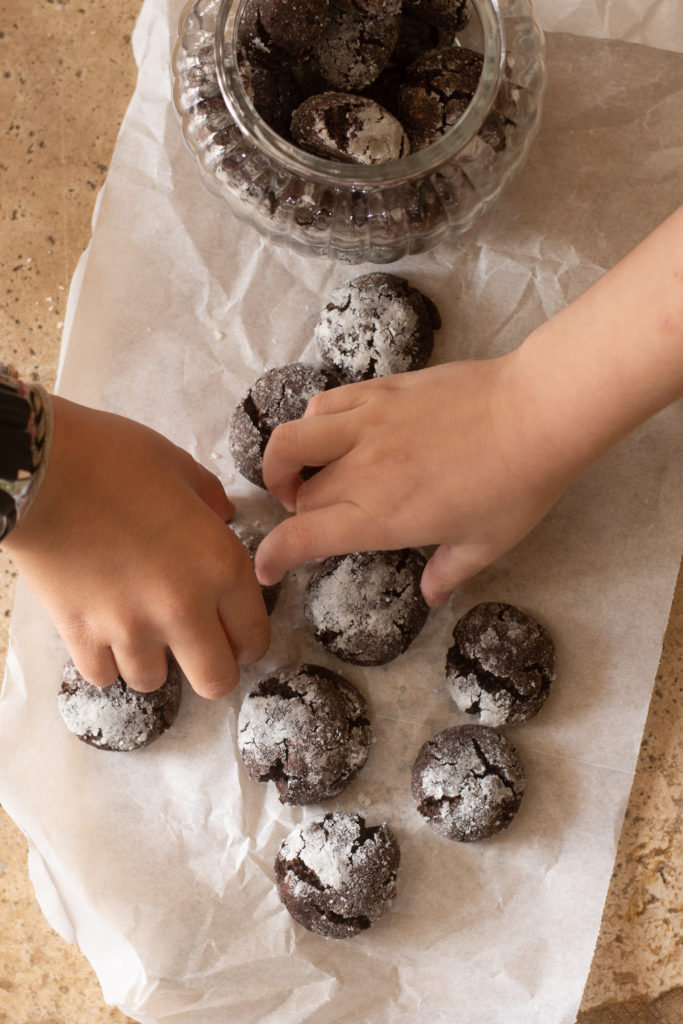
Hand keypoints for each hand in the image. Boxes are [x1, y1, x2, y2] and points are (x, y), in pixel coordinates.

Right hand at [4, 396, 269, 697]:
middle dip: (212, 667)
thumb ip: (209, 498)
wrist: (38, 470)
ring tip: (143, 631)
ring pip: (154, 682)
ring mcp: (130, 628)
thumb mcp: (177, 465)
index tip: (236, 633)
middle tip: (198, 645)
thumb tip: (222, 516)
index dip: (249, 640)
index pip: (254, 637)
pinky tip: (104, 632)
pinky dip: (105, 661)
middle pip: (217, 682)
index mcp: (220, 564)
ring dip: (153, 661)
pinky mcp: (81, 635)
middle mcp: (184, 607)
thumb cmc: (111, 457)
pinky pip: (103, 676)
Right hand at [255, 352, 580, 605]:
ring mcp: (367, 424)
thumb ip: (448, 574)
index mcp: (382, 517)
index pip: (301, 537)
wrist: (538, 413)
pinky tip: (331, 434)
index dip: (272, 556)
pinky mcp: (380, 390)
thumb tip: (432, 596)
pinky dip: (312, 422)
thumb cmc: (518, 486)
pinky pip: (323, 403)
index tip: (265, 568)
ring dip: (282, 464)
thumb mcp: (486, 544)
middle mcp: (362, 471)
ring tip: (301, 474)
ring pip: (290, 440)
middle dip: (296, 517)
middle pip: (299, 497)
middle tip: (315, 522)